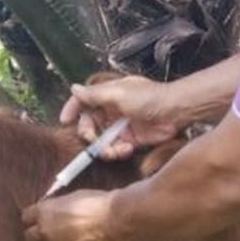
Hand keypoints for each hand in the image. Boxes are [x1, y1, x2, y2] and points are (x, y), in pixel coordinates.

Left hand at [22, 190, 126, 240]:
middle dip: (36, 233)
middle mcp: (46, 232)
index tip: (39, 216)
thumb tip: (55, 211)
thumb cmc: (97, 202)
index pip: (26, 216)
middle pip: (29, 236)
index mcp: (45, 212)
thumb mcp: (72, 198)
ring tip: (75, 232)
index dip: (33, 216)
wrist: (116, 220)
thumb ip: (58, 207)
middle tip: (48, 228)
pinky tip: (85, 240)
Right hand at [59, 76, 180, 159]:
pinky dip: (118, 152)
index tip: (64, 121)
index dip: (72, 110)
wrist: (175, 111)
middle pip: (89, 126)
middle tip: (94, 142)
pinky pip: (116, 149)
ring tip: (116, 150)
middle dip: (90, 137)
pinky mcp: (130, 140)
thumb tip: (73, 88)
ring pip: (101, 142)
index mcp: (107, 95)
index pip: (83, 101)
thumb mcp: (118, 93)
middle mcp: (111, 111)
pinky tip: (128, 149)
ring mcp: (120, 126)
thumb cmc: (149, 97)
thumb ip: (94, 94)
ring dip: (105, 149)